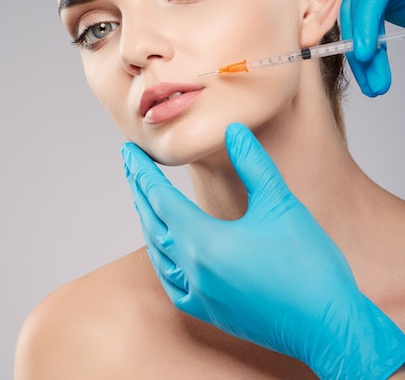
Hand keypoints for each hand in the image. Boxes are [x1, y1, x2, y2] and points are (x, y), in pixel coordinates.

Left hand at [122, 124, 404, 378]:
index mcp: (204, 242)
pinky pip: (173, 284)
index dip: (142, 172)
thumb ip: (253, 164)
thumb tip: (234, 130)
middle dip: (139, 191)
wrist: (328, 325)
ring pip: (159, 254)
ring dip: (148, 223)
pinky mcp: (211, 312)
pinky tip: (166, 254)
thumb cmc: (308, 265)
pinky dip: (162, 261)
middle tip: (131, 167)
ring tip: (144, 201)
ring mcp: (200, 296)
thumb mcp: (280, 204)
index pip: (160, 198)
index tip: (128, 152)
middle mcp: (194, 271)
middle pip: (153, 223)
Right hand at [341, 0, 404, 95]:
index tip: (365, 54)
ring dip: (363, 52)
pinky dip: (369, 39)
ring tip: (373, 84)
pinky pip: (364, 13)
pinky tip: (371, 64)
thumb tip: (375, 51)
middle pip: (360, 2)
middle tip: (372, 83)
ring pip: (356, 12)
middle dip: (361, 47)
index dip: (366, 21)